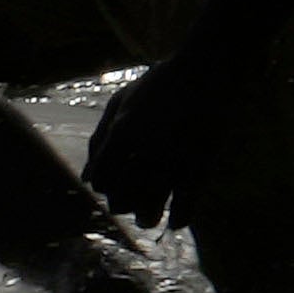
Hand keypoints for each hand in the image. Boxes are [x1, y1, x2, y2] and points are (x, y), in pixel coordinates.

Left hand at [79, 36, 252, 228]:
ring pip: (148, 211)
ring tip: (148, 214)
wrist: (206, 73)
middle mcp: (144, 151)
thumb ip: (99, 139)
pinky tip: (176, 218)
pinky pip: (185, 210)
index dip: (104, 185)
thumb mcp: (119, 102)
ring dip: (145, 216)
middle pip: (120, 201)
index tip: (113, 181)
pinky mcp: (200, 168)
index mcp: (122, 133)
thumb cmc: (158, 86)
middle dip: (122, 202)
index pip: (101, 181)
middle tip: (130, 195)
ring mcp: (173, 162)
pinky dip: (179, 219)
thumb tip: (87, 179)